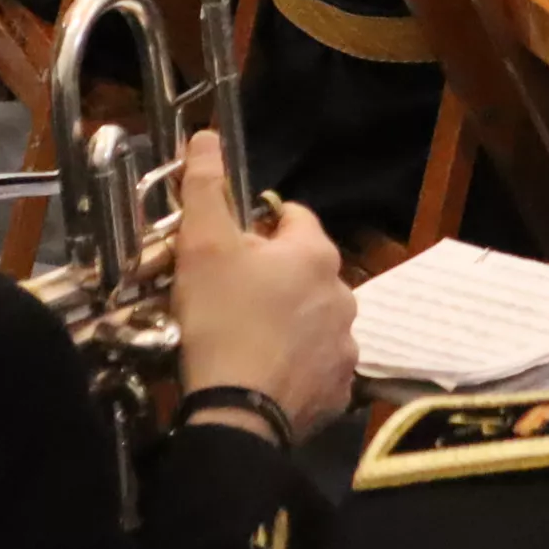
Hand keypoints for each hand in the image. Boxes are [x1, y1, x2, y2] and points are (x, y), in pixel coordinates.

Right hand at [167, 132, 356, 440]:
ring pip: (315, 317)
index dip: (259, 224)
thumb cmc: (220, 320)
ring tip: (247, 337)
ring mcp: (346, 344)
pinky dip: (297, 364)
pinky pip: (317, 364)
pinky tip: (266, 373)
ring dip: (289, 320)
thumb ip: (206, 188)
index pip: (293, 217)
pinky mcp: (340, 388)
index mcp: (315, 253)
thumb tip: (208, 136)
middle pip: (306, 269)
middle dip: (275, 275)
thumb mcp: (202, 246)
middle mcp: (343, 293)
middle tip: (231, 294)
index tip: (231, 242)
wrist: (238, 412)